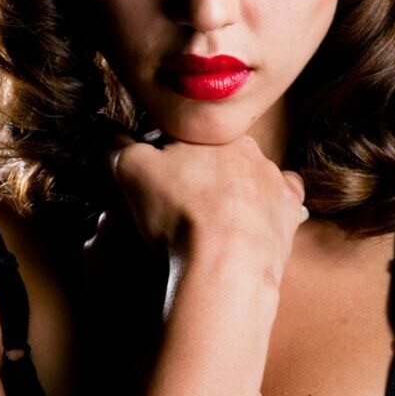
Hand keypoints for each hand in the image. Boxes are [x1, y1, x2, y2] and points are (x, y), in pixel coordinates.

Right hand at [100, 125, 308, 285]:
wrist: (227, 263)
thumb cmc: (178, 213)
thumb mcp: (130, 170)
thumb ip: (115, 145)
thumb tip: (106, 135)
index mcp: (211, 132)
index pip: (179, 136)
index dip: (159, 157)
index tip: (151, 181)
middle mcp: (248, 148)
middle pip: (215, 155)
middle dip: (198, 171)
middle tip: (179, 202)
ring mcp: (273, 180)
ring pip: (250, 174)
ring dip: (233, 188)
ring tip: (211, 219)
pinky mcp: (289, 211)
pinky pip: (282, 199)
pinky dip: (269, 206)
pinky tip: (253, 221)